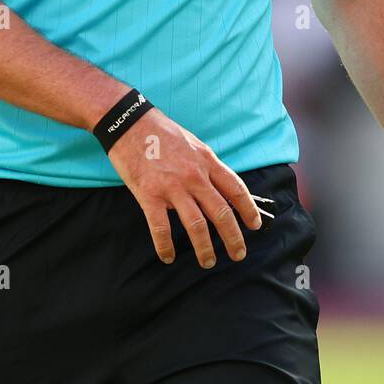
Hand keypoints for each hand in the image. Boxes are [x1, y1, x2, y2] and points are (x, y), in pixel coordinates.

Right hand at [106, 106, 263, 266]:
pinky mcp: (149, 195)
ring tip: (208, 261)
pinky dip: (165, 246)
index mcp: (207, 161)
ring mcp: (172, 186)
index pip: (236, 190)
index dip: (249, 210)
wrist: (128, 122)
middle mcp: (194, 176)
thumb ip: (205, 166)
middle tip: (238, 254)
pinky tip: (167, 257)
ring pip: (196, 225)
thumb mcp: (192, 143)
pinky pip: (161, 228)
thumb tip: (218, 188)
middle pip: (221, 212)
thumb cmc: (160, 132)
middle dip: (233, 237)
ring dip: (204, 248)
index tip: (255, 225)